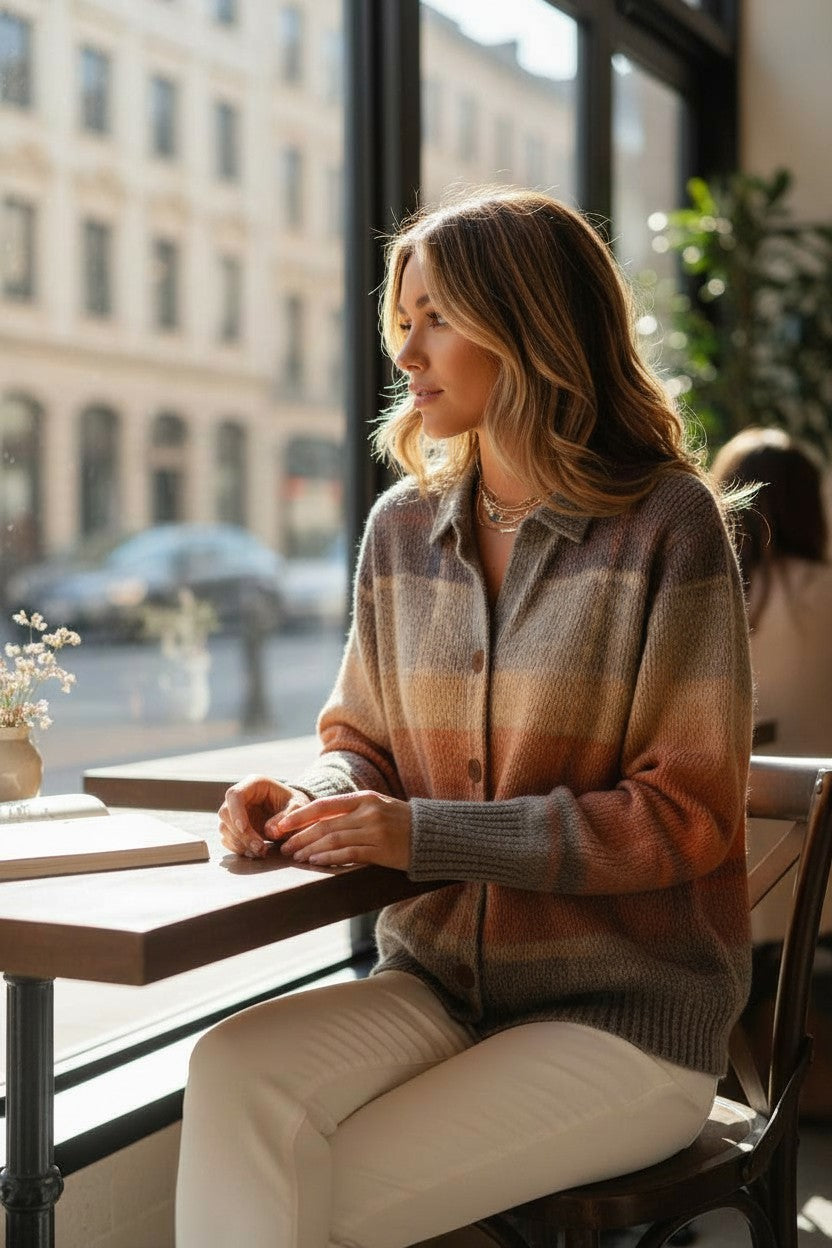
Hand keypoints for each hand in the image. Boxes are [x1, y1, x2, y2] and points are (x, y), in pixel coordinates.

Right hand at [219, 774, 310, 858]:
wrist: (295, 816)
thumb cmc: (296, 805)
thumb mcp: (299, 806)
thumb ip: (288, 816)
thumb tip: (271, 831)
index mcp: (254, 784)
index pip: (235, 795)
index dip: (236, 812)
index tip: (243, 828)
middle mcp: (241, 797)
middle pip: (226, 813)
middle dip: (241, 834)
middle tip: (259, 848)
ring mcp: (235, 812)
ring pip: (225, 828)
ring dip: (240, 843)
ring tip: (261, 852)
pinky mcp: (234, 828)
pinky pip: (227, 839)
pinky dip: (239, 848)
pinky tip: (254, 853)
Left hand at [277, 791, 411, 870]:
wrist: (432, 835)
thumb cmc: (399, 821)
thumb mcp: (376, 807)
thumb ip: (350, 811)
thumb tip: (316, 820)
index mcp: (364, 798)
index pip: (324, 805)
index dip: (299, 816)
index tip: (280, 825)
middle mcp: (368, 812)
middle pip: (325, 824)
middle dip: (300, 836)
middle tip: (284, 847)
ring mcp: (376, 831)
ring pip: (334, 839)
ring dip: (311, 849)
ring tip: (296, 857)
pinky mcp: (382, 851)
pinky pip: (350, 854)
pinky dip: (330, 858)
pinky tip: (317, 861)